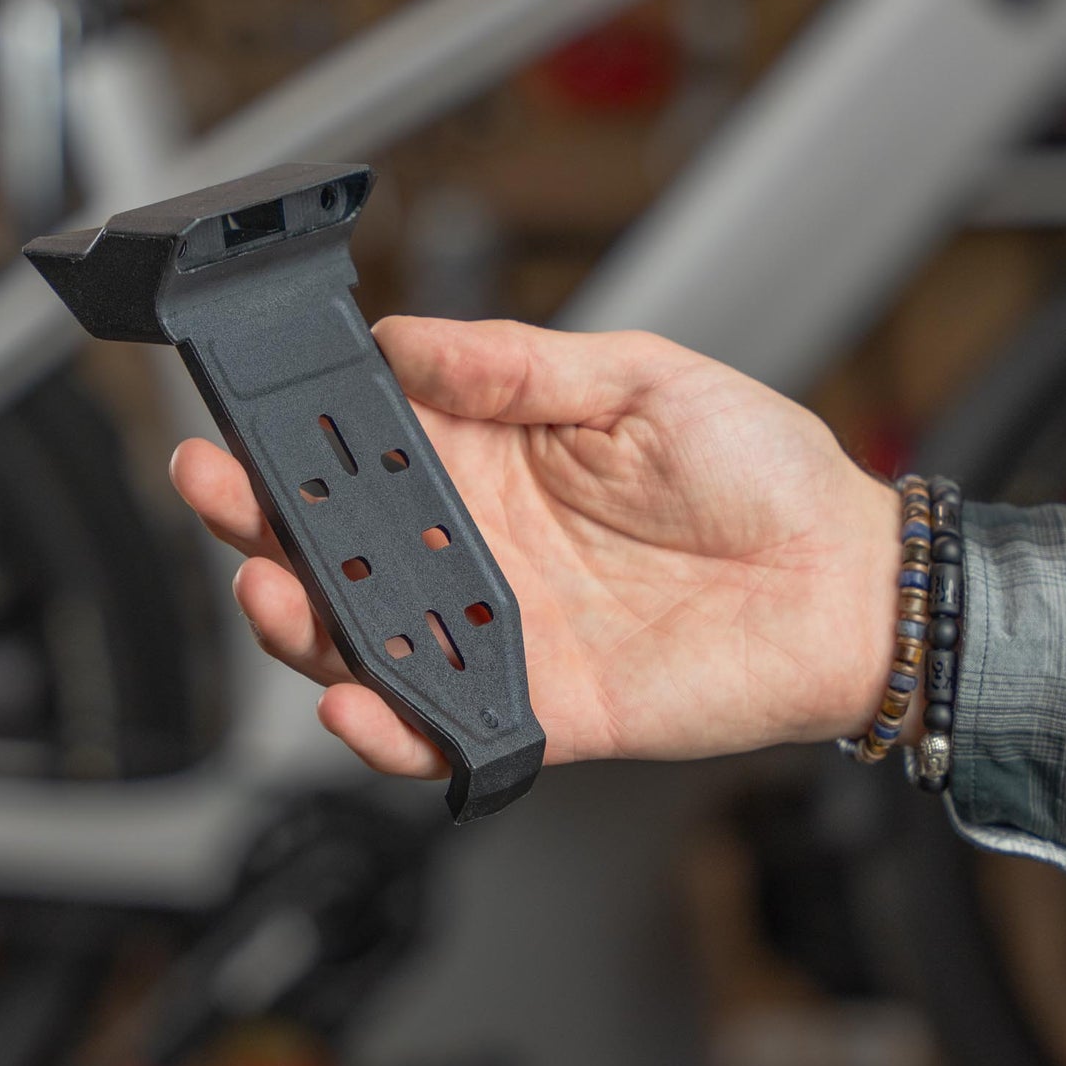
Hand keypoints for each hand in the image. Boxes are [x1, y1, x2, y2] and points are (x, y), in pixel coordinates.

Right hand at [170, 316, 902, 781]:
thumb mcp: (636, 378)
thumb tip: (405, 336)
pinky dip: (387, 729)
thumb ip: (516, 366)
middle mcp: (474, 550)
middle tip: (218, 494)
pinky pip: (441, 727)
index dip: (295, 443)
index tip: (242, 421)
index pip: (362, 454)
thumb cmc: (758, 470)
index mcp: (486, 461)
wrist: (846, 580)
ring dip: (301, 622)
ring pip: (365, 641)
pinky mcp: (537, 707)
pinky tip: (352, 700)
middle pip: (338, 549)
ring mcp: (497, 632)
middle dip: (260, 527)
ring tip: (272, 589)